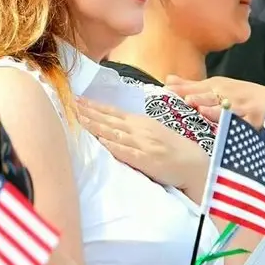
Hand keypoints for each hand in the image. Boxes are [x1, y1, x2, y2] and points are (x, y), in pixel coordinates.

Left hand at [77, 98, 208, 200]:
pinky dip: (112, 145)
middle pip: (109, 119)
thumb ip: (135, 128)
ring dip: (95, 125)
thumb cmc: (173, 149)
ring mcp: (142, 144)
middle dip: (88, 112)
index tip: (78, 100)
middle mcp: (140, 130)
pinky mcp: (145, 160)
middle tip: (70, 103)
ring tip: (78, 119)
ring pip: (113, 133)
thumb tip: (115, 124)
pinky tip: (100, 140)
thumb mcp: (154, 132)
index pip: (113, 112)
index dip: (94, 106)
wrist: (194, 164)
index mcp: (141, 122)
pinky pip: (126, 151)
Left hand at [164, 75, 264, 129]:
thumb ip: (192, 85)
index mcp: (217, 86)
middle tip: (180, 96)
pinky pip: (242, 124)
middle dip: (194, 96)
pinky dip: (234, 124)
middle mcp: (227, 95)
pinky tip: (225, 125)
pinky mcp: (253, 121)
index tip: (165, 90)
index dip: (181, 89)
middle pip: (208, 96)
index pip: (196, 87)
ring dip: (212, 108)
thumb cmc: (243, 96)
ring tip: (199, 107)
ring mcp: (240, 108)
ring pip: (224, 108)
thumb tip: (167, 79)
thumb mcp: (219, 86)